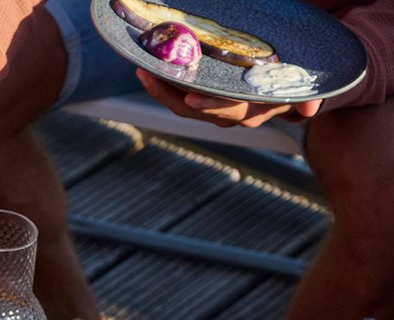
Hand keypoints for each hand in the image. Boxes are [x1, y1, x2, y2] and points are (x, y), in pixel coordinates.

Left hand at [136, 69, 320, 127]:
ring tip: (143, 71)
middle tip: (151, 76)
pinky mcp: (205, 101)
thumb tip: (310, 110)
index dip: (210, 105)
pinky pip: (180, 98)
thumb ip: (305, 94)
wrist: (294, 83)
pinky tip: (149, 70)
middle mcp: (234, 114)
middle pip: (197, 110)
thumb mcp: (304, 85)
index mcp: (256, 110)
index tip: (191, 98)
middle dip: (171, 95)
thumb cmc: (297, 79)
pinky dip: (165, 86)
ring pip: (183, 107)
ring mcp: (217, 109)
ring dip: (161, 90)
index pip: (230, 110)